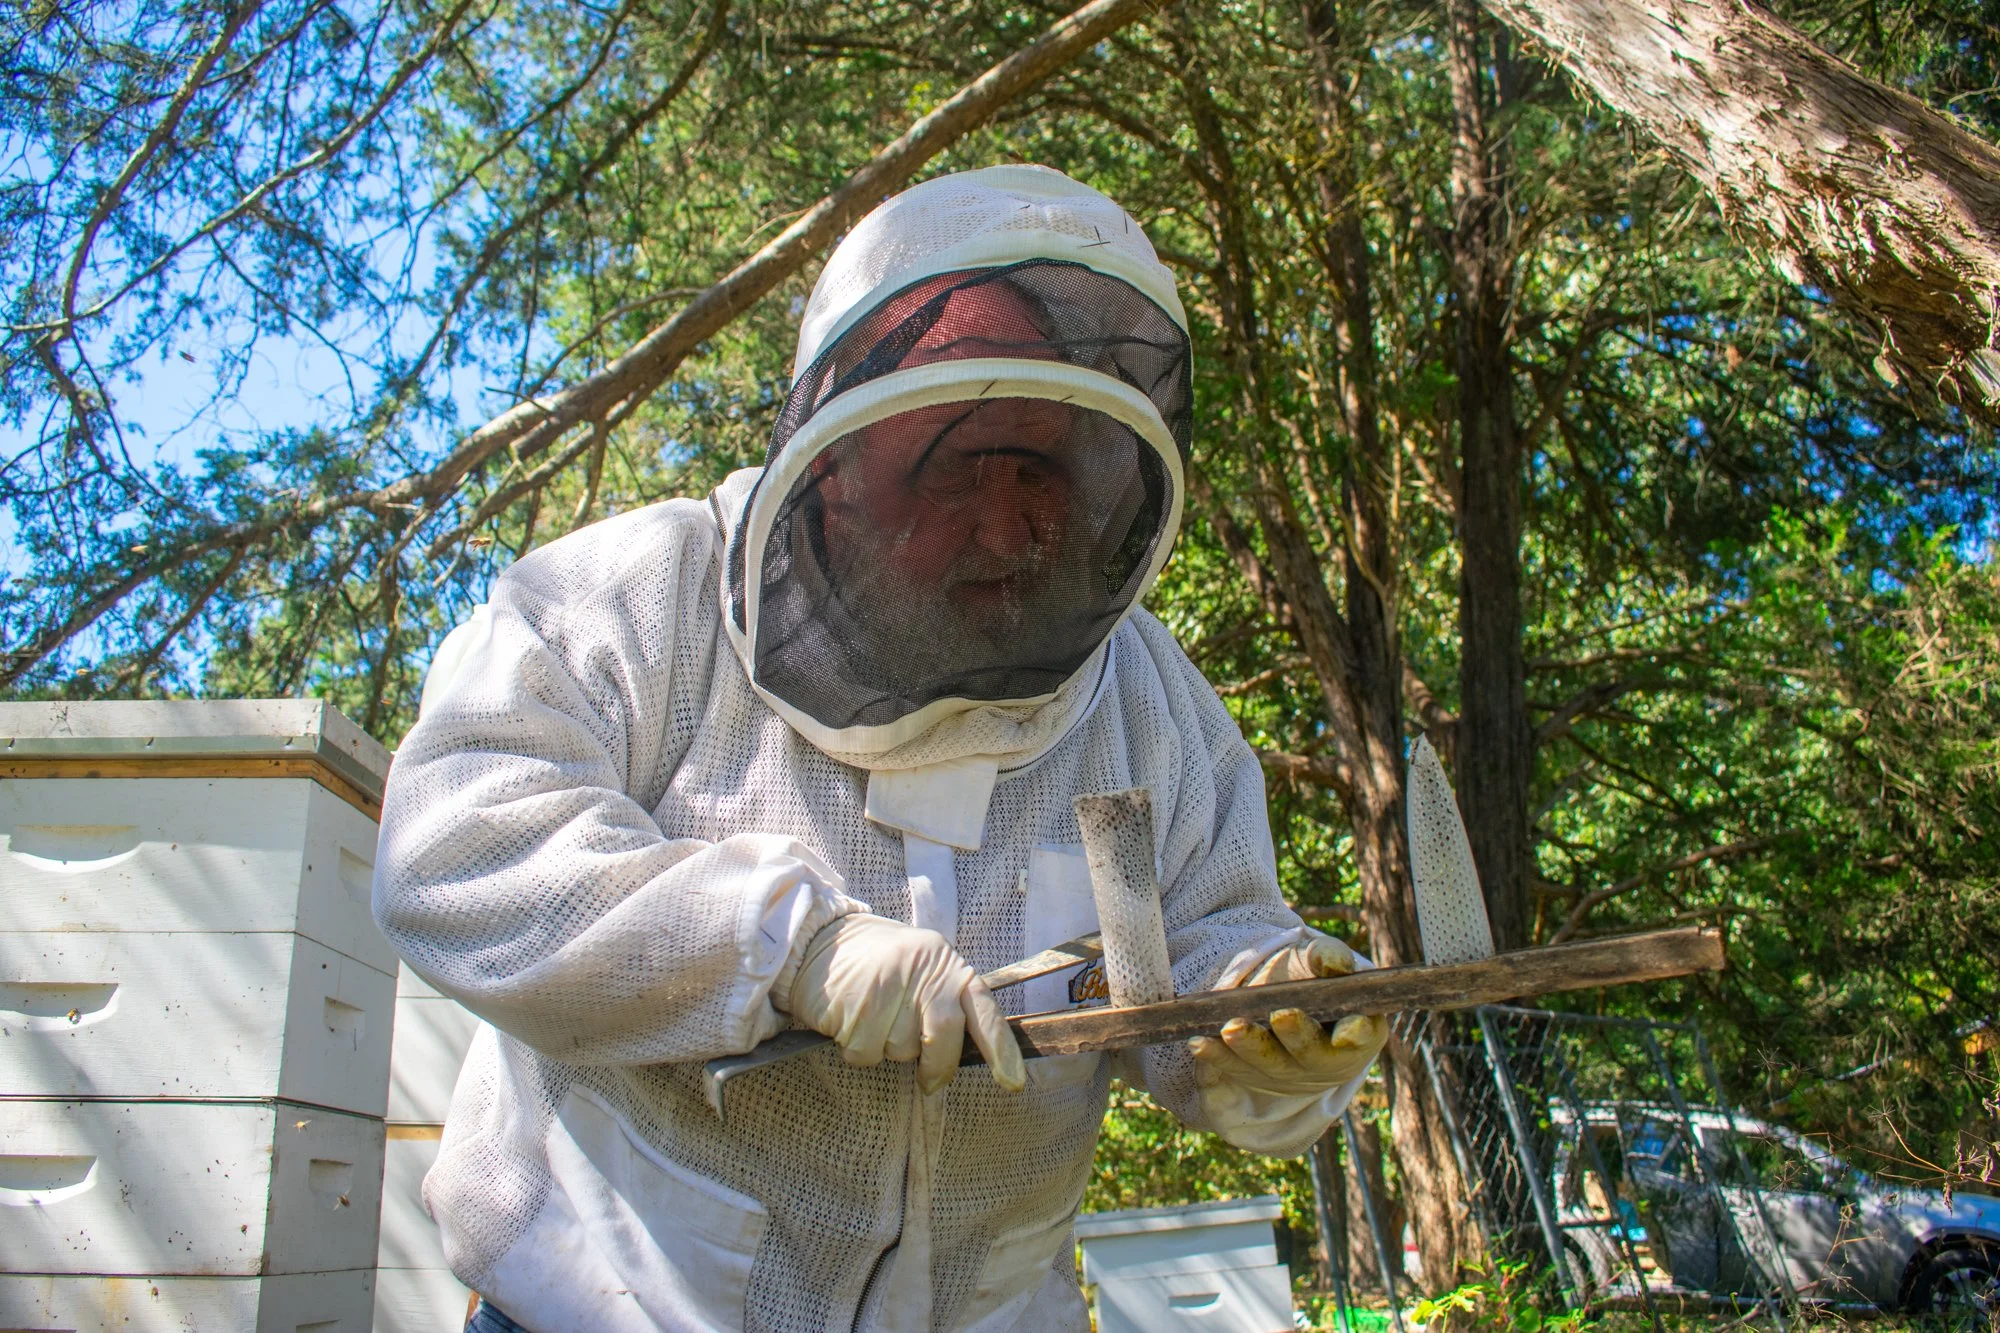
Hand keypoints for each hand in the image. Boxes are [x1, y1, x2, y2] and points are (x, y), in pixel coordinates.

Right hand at [778, 914, 1025, 1093]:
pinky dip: (857, 1049)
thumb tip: (968, 1054)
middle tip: (929, 1081)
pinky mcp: (857, 1006)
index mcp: (947, 966)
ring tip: (871, 1018)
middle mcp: (923, 973)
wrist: (821, 941)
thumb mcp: (924, 969)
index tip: (1012, 1083)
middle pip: (944, 1037)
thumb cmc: (880, 965)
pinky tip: (849, 1021)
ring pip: (901, 1050)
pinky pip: (867, 1054)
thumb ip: (947, 1002)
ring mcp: (889, 988)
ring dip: (886, 1048)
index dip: (1001, 1049)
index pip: (984, 1010)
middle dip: (937, 1066)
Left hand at [1189, 929, 1386, 1097]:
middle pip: (1310, 1056)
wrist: (1280, 998)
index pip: (1361, 1036)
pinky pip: (1233, 1069)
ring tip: (1231, 1028)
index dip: (1356, 1035)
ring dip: (1249, 1048)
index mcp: (1357, 1032)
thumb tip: (1331, 962)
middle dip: (1296, 1037)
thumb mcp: (1320, 962)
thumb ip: (1328, 957)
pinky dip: (1216, 1057)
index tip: (1348, 1031)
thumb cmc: (1310, 979)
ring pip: (1269, 1066)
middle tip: (1281, 1015)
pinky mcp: (1252, 1077)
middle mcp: (1325, 1062)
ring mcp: (1288, 1076)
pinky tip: (1199, 1042)